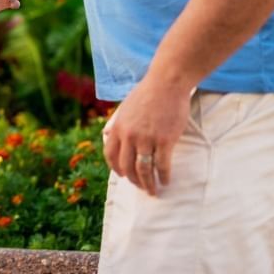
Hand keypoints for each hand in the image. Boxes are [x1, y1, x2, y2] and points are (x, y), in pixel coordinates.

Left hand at [102, 75, 190, 195]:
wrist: (166, 83)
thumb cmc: (147, 93)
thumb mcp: (125, 108)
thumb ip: (117, 123)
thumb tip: (107, 133)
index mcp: (118, 127)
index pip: (110, 155)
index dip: (115, 168)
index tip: (122, 175)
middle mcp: (129, 135)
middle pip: (126, 166)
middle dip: (133, 180)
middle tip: (140, 187)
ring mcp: (146, 139)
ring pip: (144, 169)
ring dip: (148, 184)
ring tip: (153, 190)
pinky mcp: (164, 140)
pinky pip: (162, 165)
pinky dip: (163, 176)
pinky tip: (166, 181)